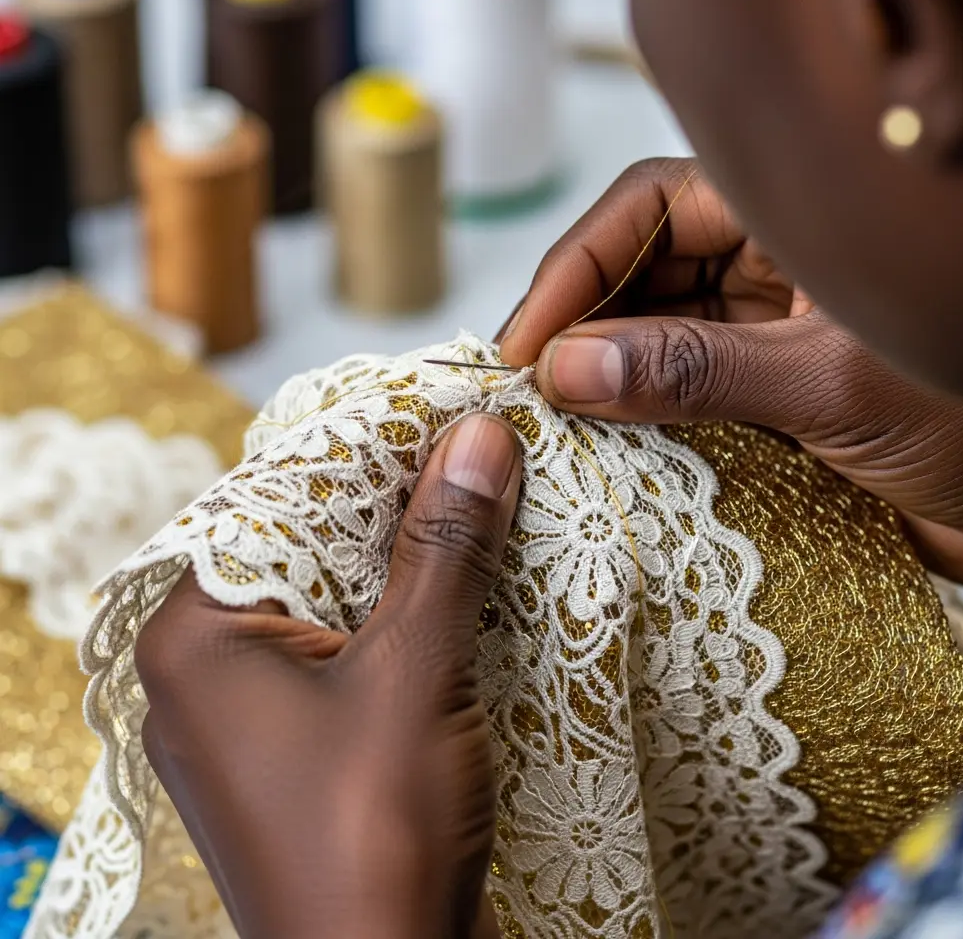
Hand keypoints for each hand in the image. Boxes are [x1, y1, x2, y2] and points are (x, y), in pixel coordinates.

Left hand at [135, 414, 521, 938]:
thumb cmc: (371, 839)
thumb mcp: (413, 672)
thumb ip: (443, 548)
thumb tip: (476, 439)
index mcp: (194, 636)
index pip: (276, 499)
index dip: (364, 449)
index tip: (441, 408)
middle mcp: (208, 668)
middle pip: (307, 544)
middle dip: (395, 501)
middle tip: (475, 446)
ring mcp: (254, 712)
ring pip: (336, 595)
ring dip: (410, 554)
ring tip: (484, 494)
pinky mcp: (303, 743)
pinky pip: (351, 646)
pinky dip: (406, 610)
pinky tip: (466, 578)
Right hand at [500, 158, 962, 591]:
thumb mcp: (832, 383)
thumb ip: (698, 371)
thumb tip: (571, 365)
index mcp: (796, 222)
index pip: (654, 207)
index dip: (580, 262)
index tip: (530, 336)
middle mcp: (767, 271)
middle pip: (638, 274)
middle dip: (579, 323)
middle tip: (528, 385)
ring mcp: (758, 340)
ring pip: (649, 343)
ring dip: (601, 380)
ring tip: (554, 423)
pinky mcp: (755, 407)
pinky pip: (673, 405)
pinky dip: (635, 428)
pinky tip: (602, 452)